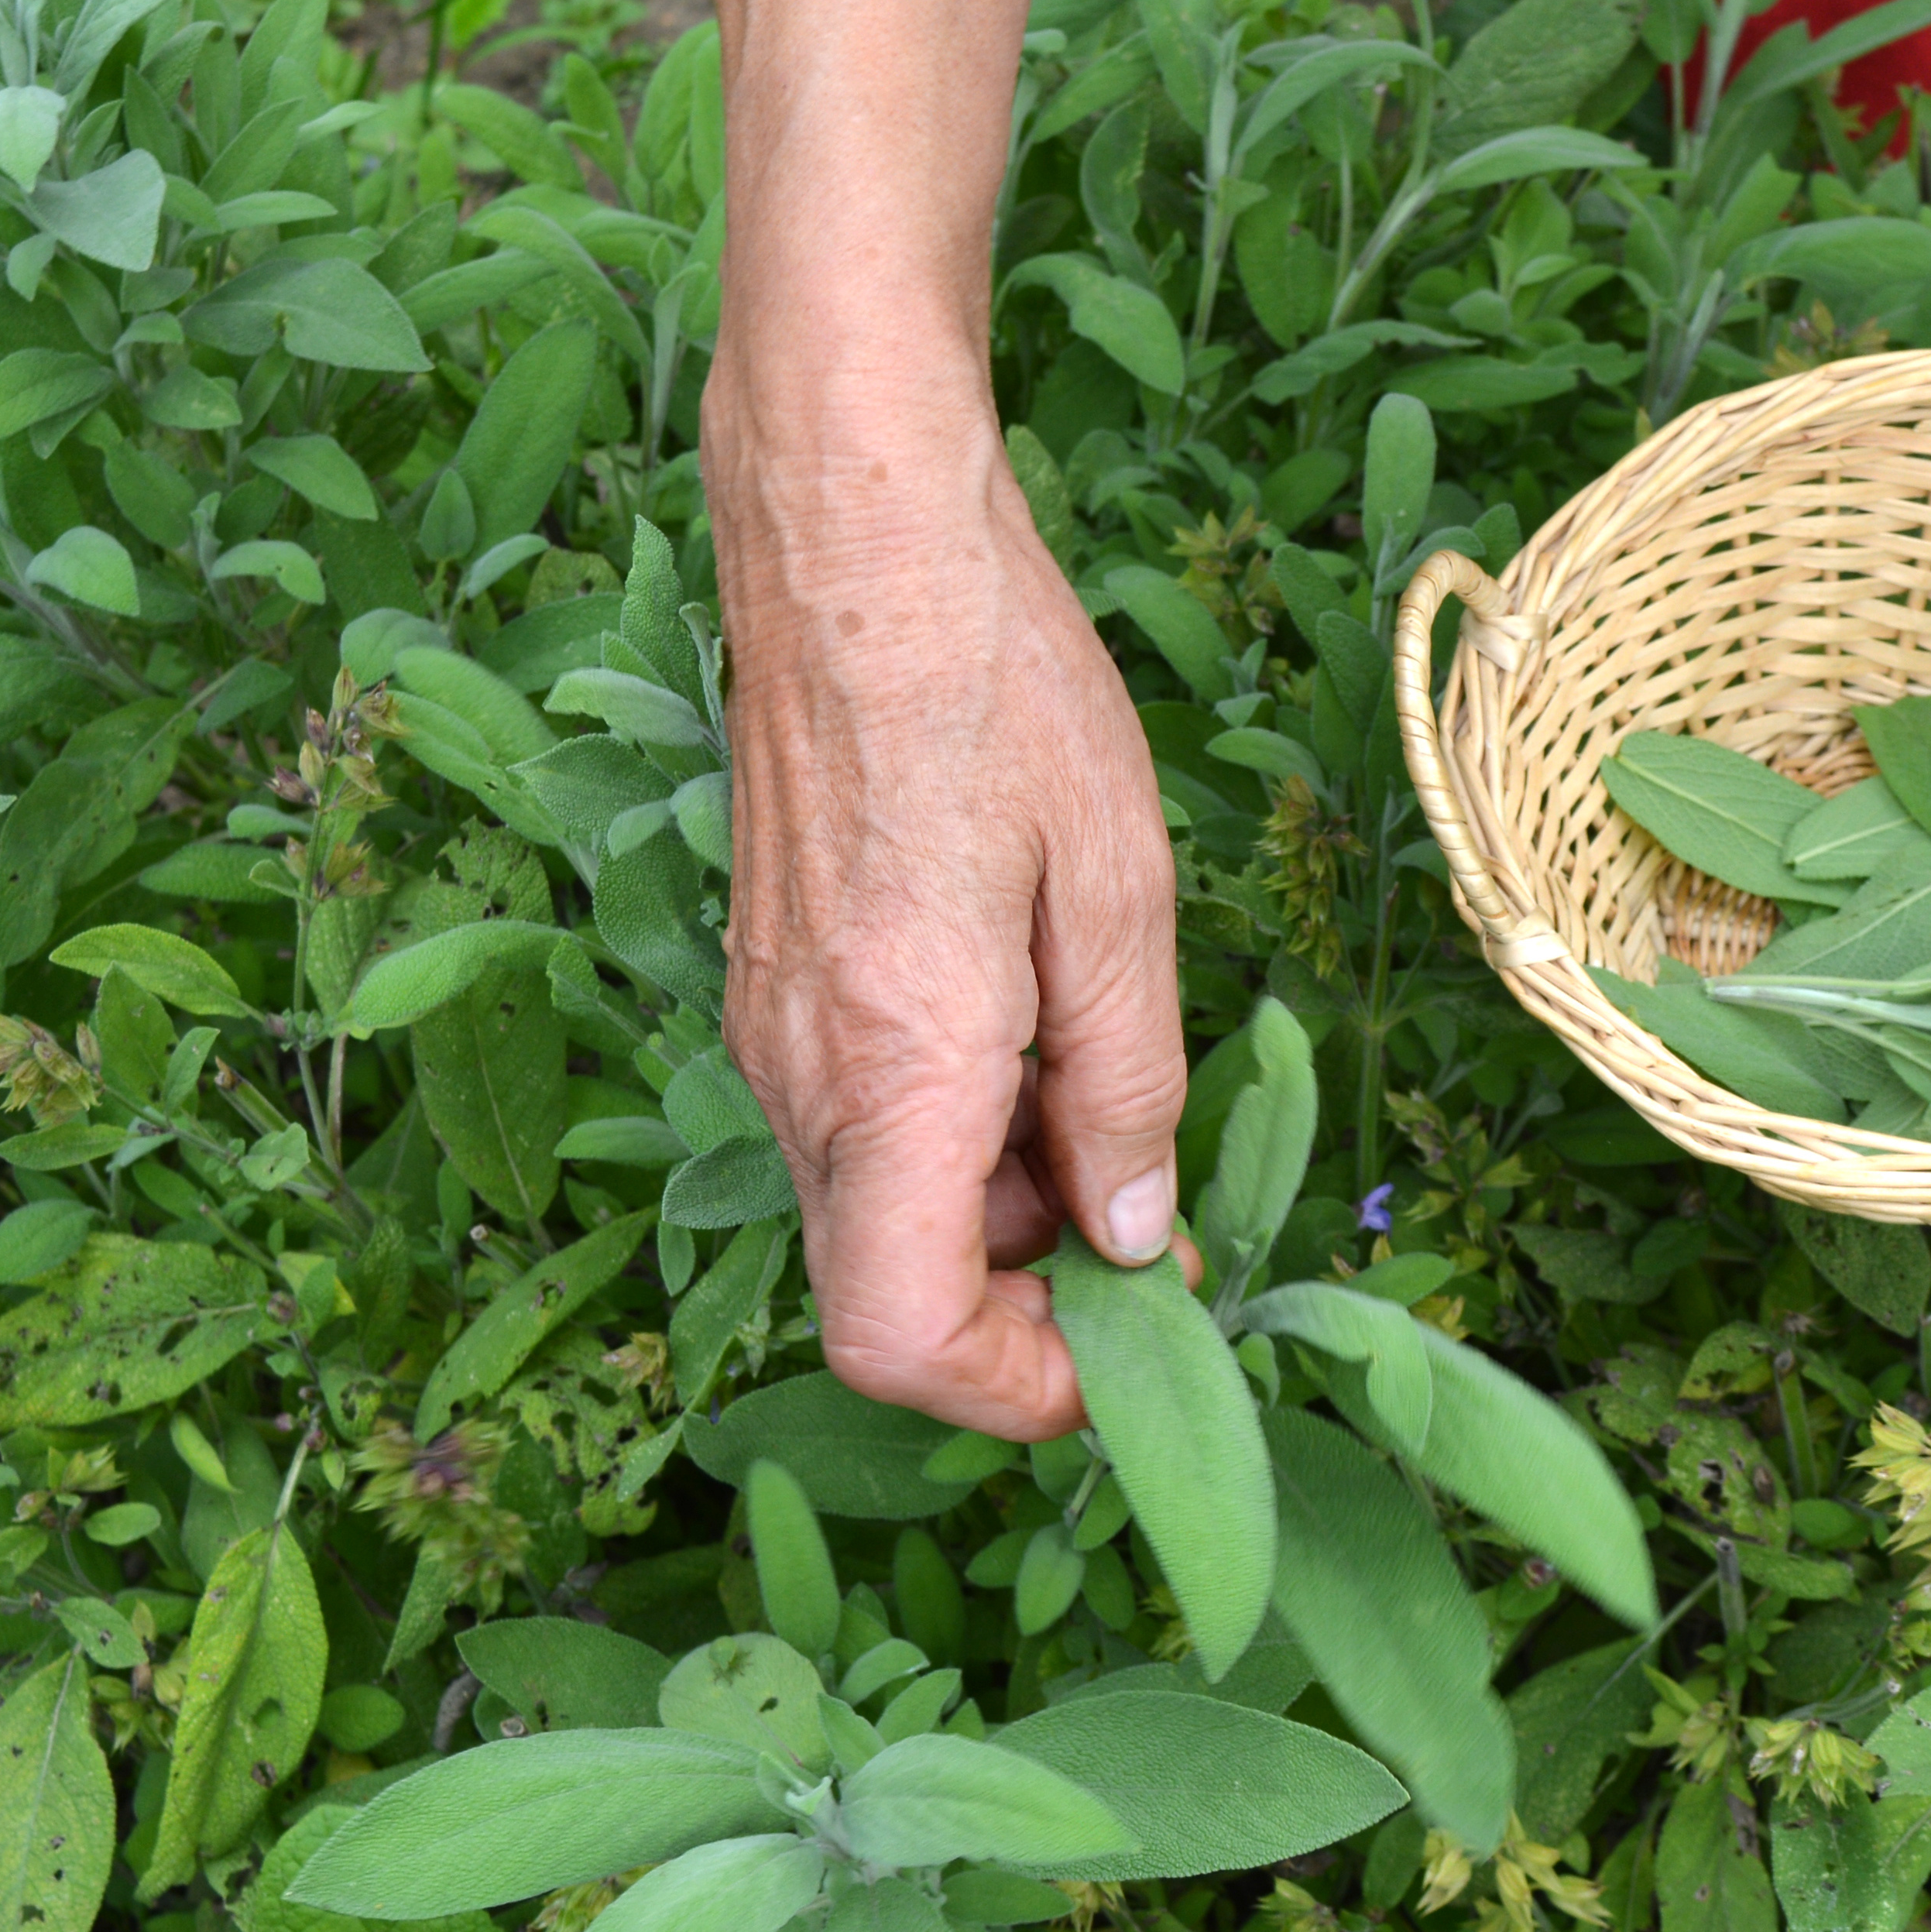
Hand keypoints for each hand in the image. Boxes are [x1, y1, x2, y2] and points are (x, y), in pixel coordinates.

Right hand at [710, 410, 1182, 1441]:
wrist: (852, 537)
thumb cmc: (995, 684)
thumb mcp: (1118, 894)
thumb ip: (1125, 1088)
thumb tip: (1130, 1239)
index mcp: (893, 1068)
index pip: (899, 1339)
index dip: (1018, 1394)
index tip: (1131, 1351)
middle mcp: (802, 1074)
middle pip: (893, 1292)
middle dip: (1033, 1302)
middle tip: (1157, 1227)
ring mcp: (773, 1031)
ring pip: (882, 1212)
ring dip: (1003, 1210)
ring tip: (1112, 1100)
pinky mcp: (776, 985)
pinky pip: (864, 1124)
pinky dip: (959, 1133)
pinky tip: (1039, 1035)